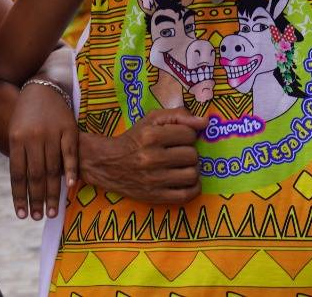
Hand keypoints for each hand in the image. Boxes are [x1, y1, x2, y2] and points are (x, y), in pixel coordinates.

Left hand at [8, 81, 78, 220]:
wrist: (42, 86)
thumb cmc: (26, 115)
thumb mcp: (16, 131)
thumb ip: (20, 156)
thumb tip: (22, 187)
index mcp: (16, 139)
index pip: (17, 174)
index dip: (20, 196)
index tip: (22, 215)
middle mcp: (33, 138)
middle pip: (35, 176)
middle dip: (36, 200)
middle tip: (38, 218)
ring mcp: (52, 134)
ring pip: (52, 169)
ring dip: (52, 194)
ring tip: (52, 212)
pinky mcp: (69, 129)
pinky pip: (70, 155)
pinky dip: (71, 172)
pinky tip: (71, 188)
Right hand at [79, 108, 207, 204]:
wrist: (107, 164)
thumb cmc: (133, 138)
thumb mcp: (151, 119)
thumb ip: (178, 115)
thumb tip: (205, 122)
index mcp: (151, 136)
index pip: (189, 134)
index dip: (187, 135)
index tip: (178, 138)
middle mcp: (152, 158)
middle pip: (192, 155)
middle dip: (189, 152)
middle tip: (179, 152)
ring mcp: (154, 179)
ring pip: (192, 174)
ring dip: (191, 169)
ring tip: (182, 166)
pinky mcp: (155, 196)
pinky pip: (187, 195)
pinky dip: (192, 188)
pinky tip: (185, 181)